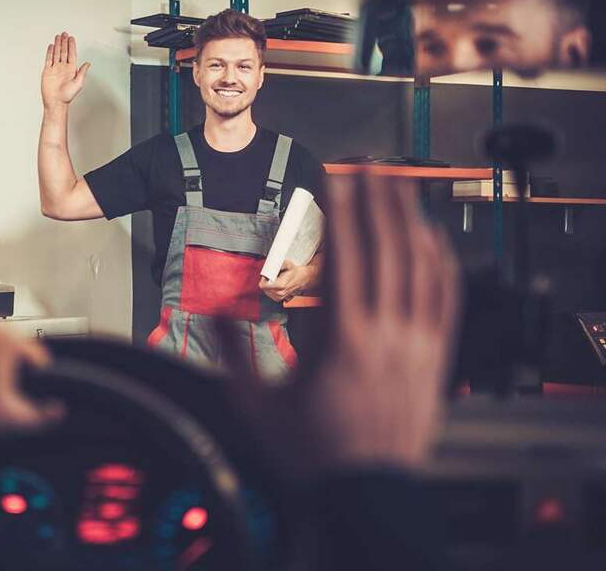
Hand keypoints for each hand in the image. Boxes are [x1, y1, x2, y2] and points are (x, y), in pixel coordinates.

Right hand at [41, 32, 90, 108]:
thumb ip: (82, 72)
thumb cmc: (67, 96)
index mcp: (71, 69)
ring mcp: (55, 69)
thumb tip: (88, 64)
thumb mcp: (78, 83)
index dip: (72, 46)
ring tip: (58, 37)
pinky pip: (49, 59)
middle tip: (64, 34)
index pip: (71, 54)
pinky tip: (52, 46)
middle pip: (64, 51)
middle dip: (64, 42)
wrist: (55, 101)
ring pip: (56, 53)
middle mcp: (63, 68)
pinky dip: (50, 52)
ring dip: (58, 45)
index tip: (71, 38)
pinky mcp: (47, 71)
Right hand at [225, 174, 460, 476]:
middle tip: (372, 164)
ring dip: (411, 221)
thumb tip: (214, 311)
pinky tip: (433, 241)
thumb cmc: (311, 454)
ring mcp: (416, 345)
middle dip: (379, 200)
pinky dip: (441, 263)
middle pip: (388, 250)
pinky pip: (446, 300)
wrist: (364, 497)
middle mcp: (386, 334)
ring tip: (402, 188)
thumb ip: (231, 353)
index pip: (346, 256)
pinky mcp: (435, 359)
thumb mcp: (254, 405)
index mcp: (342, 341)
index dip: (343, 209)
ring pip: (421, 268)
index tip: (339, 176)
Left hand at [259, 260, 316, 301]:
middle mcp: (279, 293)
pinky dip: (271, 289)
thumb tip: (273, 264)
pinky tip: (276, 285)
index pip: (263, 285)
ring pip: (266, 291)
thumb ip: (280, 264)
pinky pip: (269, 294)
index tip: (267, 275)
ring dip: (269, 285)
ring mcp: (279, 297)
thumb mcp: (288, 264)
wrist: (302, 278)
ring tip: (276, 280)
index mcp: (280, 286)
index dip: (263, 279)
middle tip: (273, 277)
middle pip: (264, 288)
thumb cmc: (294, 272)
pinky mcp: (279, 298)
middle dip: (267, 282)